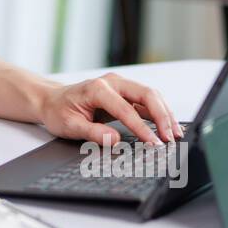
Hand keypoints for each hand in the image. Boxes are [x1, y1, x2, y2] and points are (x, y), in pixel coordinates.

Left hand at [36, 72, 181, 145]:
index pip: (126, 109)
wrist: (52, 100)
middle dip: (162, 116)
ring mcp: (120, 86)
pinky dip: (159, 113)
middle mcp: (112, 83)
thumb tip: (115, 140)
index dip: (142, 128)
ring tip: (175, 134)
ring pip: (151, 96)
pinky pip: (146, 101)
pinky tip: (167, 127)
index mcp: (97, 89)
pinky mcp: (125, 93)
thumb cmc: (59, 111)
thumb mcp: (70, 126)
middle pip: (146, 94)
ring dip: (165, 114)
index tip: (154, 144)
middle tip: (171, 138)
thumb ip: (93, 133)